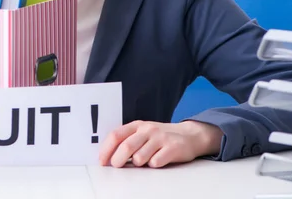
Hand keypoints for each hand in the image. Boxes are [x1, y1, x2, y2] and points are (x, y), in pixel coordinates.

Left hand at [98, 120, 222, 167]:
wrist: (189, 135)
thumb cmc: (161, 137)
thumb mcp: (143, 133)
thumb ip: (128, 140)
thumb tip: (109, 156)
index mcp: (137, 125)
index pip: (116, 135)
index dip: (106, 149)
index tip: (102, 161)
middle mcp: (148, 130)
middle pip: (126, 146)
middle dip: (118, 160)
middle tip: (116, 167)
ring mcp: (160, 138)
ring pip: (140, 157)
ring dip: (138, 164)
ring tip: (143, 161)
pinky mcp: (172, 148)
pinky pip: (156, 162)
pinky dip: (153, 165)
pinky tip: (158, 161)